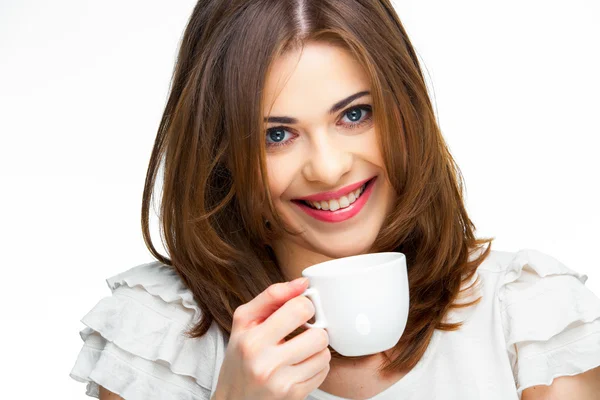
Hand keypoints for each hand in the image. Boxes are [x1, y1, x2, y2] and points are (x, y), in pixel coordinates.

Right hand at [212, 278, 330, 399]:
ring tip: (301, 349)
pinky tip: (300, 364)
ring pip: (324, 353)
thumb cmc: (240, 356)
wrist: (233, 399)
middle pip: (318, 334)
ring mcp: (281, 383)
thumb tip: (302, 283)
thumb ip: (272, 296)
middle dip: (314, 329)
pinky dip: (316, 365)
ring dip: (317, 348)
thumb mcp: (244, 321)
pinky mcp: (293, 396)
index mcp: (252, 339)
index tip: (299, 310)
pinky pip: (323, 372)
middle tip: (302, 331)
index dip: (305, 305)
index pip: (299, 309)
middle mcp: (265, 363)